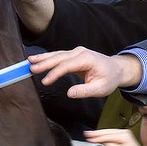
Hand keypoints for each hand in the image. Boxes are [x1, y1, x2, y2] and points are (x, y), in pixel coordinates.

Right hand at [28, 47, 142, 98]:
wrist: (116, 69)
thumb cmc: (109, 78)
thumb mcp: (100, 89)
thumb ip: (85, 91)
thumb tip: (70, 93)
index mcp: (87, 59)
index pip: (67, 65)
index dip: (55, 73)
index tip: (45, 82)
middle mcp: (80, 53)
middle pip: (59, 57)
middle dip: (44, 62)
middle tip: (31, 68)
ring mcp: (76, 52)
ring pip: (57, 54)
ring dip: (43, 58)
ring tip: (30, 61)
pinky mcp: (73, 55)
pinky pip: (59, 56)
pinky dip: (48, 58)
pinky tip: (38, 60)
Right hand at [84, 129, 146, 145]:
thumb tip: (103, 141)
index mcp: (124, 136)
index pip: (108, 136)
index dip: (98, 138)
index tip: (90, 139)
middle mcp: (124, 132)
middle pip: (107, 132)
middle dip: (96, 133)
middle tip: (87, 134)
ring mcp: (123, 132)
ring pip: (108, 131)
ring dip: (98, 133)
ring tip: (89, 134)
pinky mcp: (121, 134)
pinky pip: (110, 133)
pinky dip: (103, 134)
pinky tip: (97, 134)